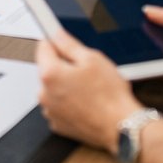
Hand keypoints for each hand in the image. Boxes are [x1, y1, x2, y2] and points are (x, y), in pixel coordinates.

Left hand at [35, 29, 141, 150]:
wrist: (119, 127)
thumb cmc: (109, 97)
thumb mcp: (93, 59)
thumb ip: (70, 45)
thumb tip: (58, 35)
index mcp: (50, 74)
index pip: (42, 47)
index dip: (56, 43)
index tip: (63, 43)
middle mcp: (44, 94)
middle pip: (48, 69)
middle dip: (63, 67)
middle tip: (85, 71)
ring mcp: (50, 111)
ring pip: (54, 88)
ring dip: (65, 85)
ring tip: (88, 89)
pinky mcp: (57, 124)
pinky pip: (59, 105)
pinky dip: (68, 102)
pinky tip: (86, 102)